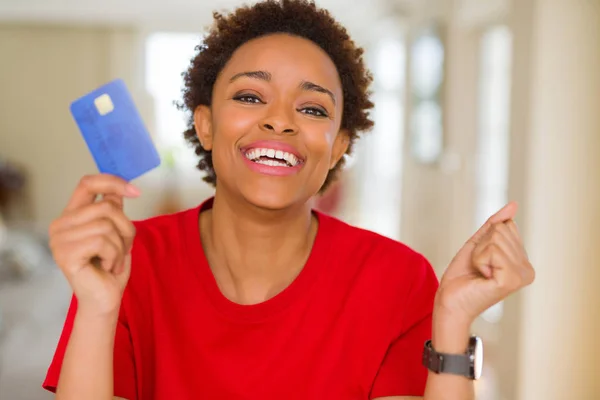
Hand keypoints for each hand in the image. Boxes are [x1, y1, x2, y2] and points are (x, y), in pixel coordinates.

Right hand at [49, 174, 139, 315]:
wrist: (104, 300)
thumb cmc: (109, 268)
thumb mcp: (116, 233)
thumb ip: (113, 211)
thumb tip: (118, 189)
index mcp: (71, 215)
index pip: (87, 183)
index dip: (113, 182)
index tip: (136, 191)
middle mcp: (60, 224)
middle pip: (106, 206)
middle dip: (125, 228)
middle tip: (122, 249)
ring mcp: (60, 240)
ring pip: (107, 225)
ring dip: (120, 246)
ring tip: (112, 261)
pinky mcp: (65, 254)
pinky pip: (103, 242)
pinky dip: (114, 256)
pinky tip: (107, 268)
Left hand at [435, 202, 535, 324]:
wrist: (450, 300)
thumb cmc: (462, 275)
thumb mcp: (478, 244)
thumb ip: (495, 224)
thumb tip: (514, 205)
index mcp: (522, 261)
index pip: (506, 225)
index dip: (484, 239)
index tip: (481, 260)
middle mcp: (527, 269)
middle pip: (502, 230)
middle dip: (481, 246)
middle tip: (478, 267)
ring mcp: (522, 275)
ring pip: (496, 238)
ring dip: (479, 254)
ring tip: (479, 272)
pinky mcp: (512, 280)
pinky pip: (493, 250)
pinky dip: (479, 259)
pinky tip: (482, 277)